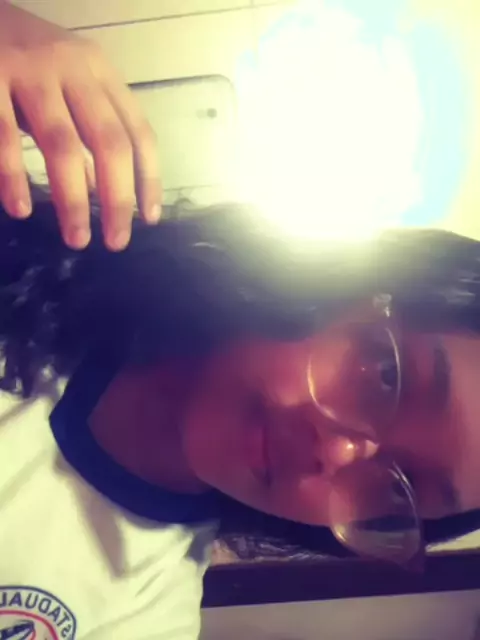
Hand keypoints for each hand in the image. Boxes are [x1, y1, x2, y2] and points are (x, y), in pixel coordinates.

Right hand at [0, 2, 160, 249]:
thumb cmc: (24, 60)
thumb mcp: (66, 87)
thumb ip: (86, 132)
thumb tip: (104, 192)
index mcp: (100, 72)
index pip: (138, 132)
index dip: (148, 179)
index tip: (149, 219)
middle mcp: (73, 68)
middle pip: (109, 143)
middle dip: (118, 198)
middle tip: (117, 241)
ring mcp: (30, 70)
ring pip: (63, 145)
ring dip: (73, 199)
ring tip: (77, 238)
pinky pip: (3, 136)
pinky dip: (13, 175)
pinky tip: (21, 208)